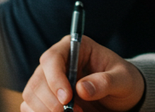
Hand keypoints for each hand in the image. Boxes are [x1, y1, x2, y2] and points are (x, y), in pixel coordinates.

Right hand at [22, 35, 144, 111]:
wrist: (122, 96)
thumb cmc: (123, 81)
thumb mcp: (123, 79)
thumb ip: (105, 82)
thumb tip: (82, 89)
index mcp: (74, 48)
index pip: (52, 58)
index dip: (55, 78)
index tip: (67, 98)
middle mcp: (57, 62)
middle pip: (38, 80)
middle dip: (52, 101)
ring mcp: (48, 80)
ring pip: (31, 95)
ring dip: (47, 111)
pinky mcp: (45, 98)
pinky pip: (30, 107)